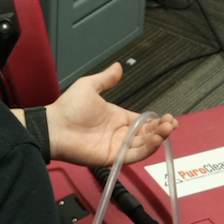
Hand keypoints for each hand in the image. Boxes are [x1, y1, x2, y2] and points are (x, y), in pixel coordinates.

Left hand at [44, 63, 176, 166]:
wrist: (53, 126)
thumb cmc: (67, 108)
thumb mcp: (89, 86)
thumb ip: (106, 79)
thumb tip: (118, 66)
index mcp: (117, 117)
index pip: (143, 121)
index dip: (156, 120)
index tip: (168, 116)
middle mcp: (119, 133)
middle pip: (147, 133)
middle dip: (161, 128)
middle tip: (170, 122)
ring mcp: (116, 146)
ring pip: (144, 145)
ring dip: (158, 138)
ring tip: (167, 128)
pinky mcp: (112, 157)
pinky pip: (133, 155)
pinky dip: (147, 149)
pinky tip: (155, 139)